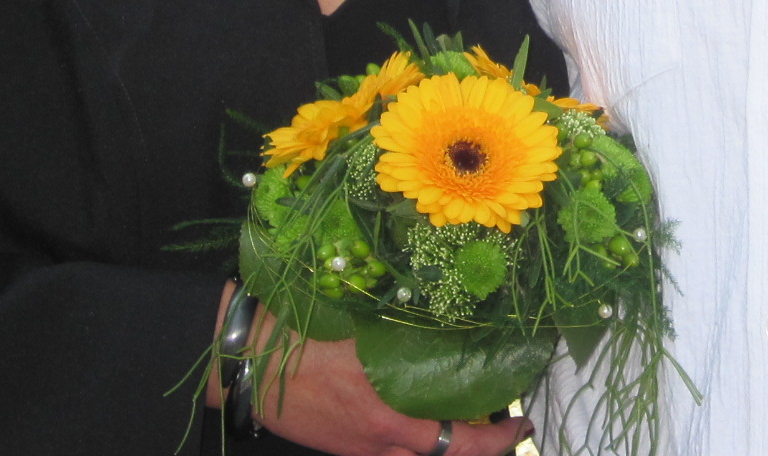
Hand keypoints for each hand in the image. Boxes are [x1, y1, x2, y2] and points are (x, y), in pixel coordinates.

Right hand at [252, 334, 532, 455]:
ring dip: (443, 447)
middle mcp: (376, 445)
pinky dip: (413, 443)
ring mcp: (357, 451)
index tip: (521, 426)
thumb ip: (403, 341)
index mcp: (386, 420)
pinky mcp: (341, 448)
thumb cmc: (301, 341)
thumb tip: (447, 323)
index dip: (496, 442)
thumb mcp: (359, 336)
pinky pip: (387, 454)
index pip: (457, 446)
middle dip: (475, 451)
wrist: (246, 367)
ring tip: (463, 422)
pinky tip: (415, 417)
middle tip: (500, 426)